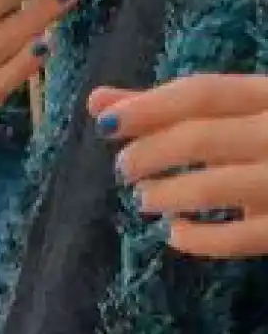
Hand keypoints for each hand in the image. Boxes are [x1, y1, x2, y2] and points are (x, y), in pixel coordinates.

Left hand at [94, 75, 267, 258]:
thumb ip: (167, 108)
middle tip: (125, 168)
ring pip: (210, 188)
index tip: (105, 124)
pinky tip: (174, 231)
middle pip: (199, 138)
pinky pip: (233, 239)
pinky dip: (193, 238)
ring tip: (146, 198)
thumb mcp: (236, 112)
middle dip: (148, 153)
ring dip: (164, 195)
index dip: (148, 107)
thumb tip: (96, 100)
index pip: (202, 94)